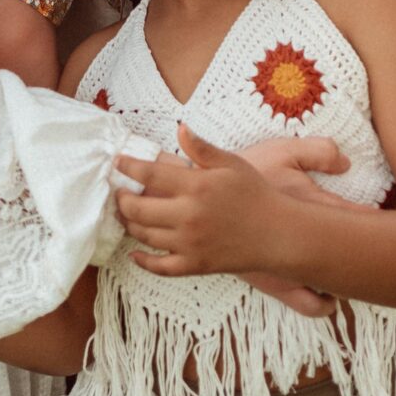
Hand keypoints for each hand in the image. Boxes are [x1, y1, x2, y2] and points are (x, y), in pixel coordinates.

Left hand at [115, 126, 350, 296]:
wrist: (278, 234)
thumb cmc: (255, 194)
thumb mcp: (231, 164)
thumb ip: (202, 148)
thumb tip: (179, 128)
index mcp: (196, 186)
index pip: (149, 174)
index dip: (128, 167)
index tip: (117, 163)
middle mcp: (188, 215)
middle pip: (138, 207)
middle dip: (122, 199)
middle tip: (119, 192)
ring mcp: (190, 243)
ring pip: (145, 235)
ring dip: (129, 224)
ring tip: (125, 214)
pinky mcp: (195, 265)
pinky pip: (160, 267)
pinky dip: (143, 261)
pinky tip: (135, 252)